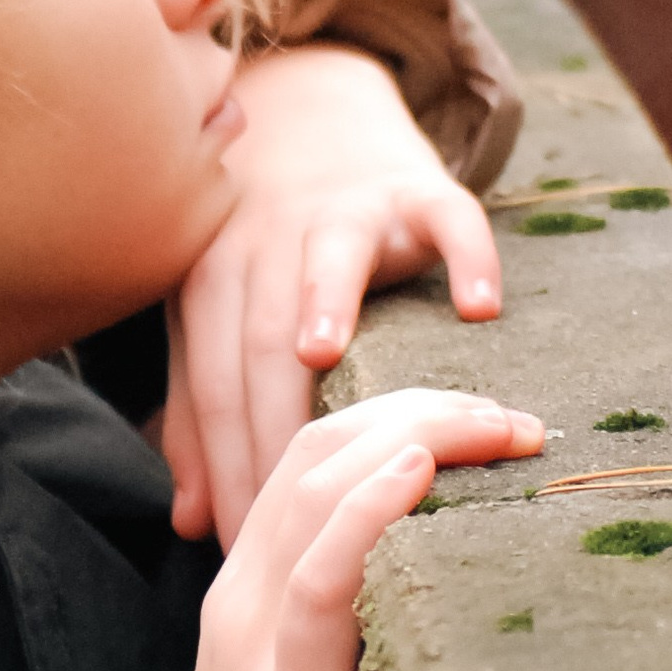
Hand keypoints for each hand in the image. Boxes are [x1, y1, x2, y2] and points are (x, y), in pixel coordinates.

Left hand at [165, 45, 503, 543]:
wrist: (317, 124)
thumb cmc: (266, 254)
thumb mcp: (217, 323)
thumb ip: (202, 414)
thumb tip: (190, 523)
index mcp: (210, 279)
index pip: (211, 384)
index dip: (222, 467)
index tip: (240, 546)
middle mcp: (266, 237)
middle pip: (260, 336)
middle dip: (272, 428)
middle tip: (299, 513)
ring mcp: (343, 208)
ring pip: (329, 257)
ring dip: (324, 298)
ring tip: (326, 356)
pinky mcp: (415, 188)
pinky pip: (445, 214)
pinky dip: (465, 253)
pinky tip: (480, 308)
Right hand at [179, 388, 545, 670]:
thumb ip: (366, 620)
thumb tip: (471, 565)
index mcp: (254, 585)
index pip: (312, 456)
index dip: (398, 413)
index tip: (487, 415)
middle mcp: (243, 594)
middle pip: (317, 452)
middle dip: (418, 412)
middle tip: (512, 417)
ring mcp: (254, 640)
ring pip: (315, 493)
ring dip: (415, 440)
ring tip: (494, 429)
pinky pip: (317, 581)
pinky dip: (365, 514)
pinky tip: (415, 475)